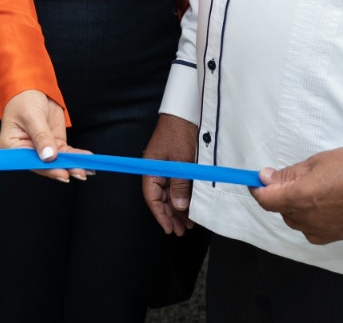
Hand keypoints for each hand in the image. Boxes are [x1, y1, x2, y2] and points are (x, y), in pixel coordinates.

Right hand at [0, 89, 88, 182]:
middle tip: (80, 173)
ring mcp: (42, 148)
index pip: (31, 163)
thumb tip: (49, 156)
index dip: (47, 170)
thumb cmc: (24, 100)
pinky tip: (86, 158)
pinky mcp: (54, 143)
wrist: (32, 87)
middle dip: (64, 169)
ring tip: (87, 169)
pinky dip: (76, 155)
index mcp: (13, 147)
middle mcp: (27, 151)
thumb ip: (41, 137)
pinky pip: (65, 152)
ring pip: (58, 161)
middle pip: (46, 165)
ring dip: (73, 165)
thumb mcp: (32, 117)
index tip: (63, 173)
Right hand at [142, 113, 198, 234]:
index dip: (160, 214)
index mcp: (151, 168)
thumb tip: (178, 206)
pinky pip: (177, 184)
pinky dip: (183, 196)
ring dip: (178, 208)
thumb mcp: (182, 161)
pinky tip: (190, 205)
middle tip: (181, 230)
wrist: (186, 111)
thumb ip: (180, 185)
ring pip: (170, 193)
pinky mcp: (176, 163)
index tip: (169, 228)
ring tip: (188, 222)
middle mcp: (156, 169)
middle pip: (160, 197)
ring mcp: (166, 166)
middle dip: (171, 215)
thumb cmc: (179, 132)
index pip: (152, 197)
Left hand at [250, 146, 342, 243]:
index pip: (266, 201)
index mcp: (301, 197)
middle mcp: (309, 218)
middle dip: (280, 196)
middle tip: (294, 180)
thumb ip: (288, 174)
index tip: (257, 183)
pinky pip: (311, 231)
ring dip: (295, 208)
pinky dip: (309, 220)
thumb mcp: (314, 162)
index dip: (258, 190)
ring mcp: (322, 230)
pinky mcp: (335, 236)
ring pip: (296, 221)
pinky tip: (321, 206)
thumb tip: (266, 178)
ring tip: (313, 190)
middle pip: (281, 211)